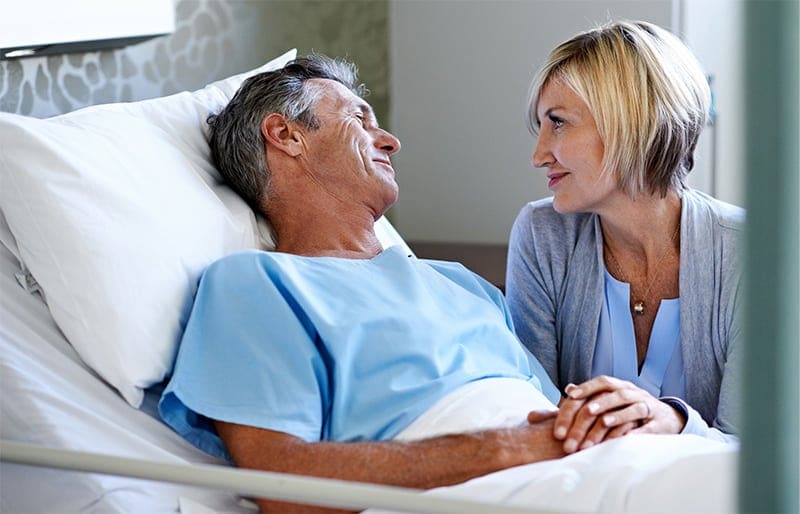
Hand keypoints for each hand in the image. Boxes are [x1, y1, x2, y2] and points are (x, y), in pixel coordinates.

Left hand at [552, 376, 686, 452]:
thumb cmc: (631, 410)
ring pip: (634, 408)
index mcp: (620, 387)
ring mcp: (648, 408)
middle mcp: (634, 394)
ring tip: (604, 422)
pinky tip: (628, 438)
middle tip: (586, 412)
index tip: (571, 396)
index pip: (602, 383)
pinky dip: (638, 432)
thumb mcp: (613, 400)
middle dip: (601, 404)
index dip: (588, 387)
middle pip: (617, 395)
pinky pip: (650, 427)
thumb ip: (591, 396)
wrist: (667, 418)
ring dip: (619, 415)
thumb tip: (568, 389)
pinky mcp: (659, 424)